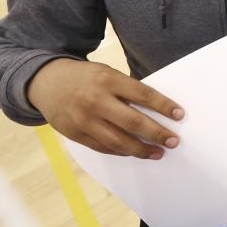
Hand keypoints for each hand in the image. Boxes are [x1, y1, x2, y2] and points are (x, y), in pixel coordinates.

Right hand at [28, 58, 183, 158]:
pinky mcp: (76, 134)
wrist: (47, 82)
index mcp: (108, 80)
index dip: (163, 105)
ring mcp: (85, 120)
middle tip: (173, 141)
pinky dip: (121, 152)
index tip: (179, 114)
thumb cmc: (85, 77)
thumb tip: (155, 110)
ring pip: (118, 141)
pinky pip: (104, 147)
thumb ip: (126, 90)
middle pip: (133, 121)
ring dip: (141, 149)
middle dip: (156, 133)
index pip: (143, 94)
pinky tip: (135, 152)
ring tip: (158, 153)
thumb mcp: (107, 73)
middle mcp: (96, 100)